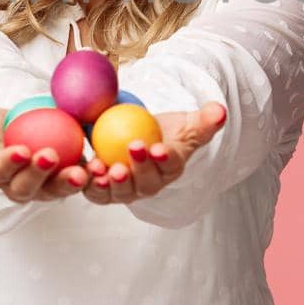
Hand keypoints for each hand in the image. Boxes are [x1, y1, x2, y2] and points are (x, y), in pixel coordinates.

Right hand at [0, 92, 87, 202]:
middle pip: (25, 188)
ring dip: (67, 183)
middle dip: (37, 174)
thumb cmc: (5, 125)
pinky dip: (88, 179)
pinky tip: (99, 169)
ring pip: (54, 191)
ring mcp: (42, 191)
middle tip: (51, 155)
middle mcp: (16, 187)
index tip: (23, 150)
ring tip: (81, 172)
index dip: (8, 163)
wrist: (28, 132)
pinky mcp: (64, 188)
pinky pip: (75, 185)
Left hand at [82, 102, 226, 206]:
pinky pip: (96, 191)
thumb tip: (220, 111)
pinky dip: (88, 184)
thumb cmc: (167, 132)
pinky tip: (83, 169)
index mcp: (171, 169)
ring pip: (119, 193)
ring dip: (111, 183)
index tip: (159, 148)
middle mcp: (150, 185)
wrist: (141, 138)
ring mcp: (127, 191)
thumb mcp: (187, 123)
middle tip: (132, 150)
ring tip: (101, 167)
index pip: (170, 166)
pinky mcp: (105, 190)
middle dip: (139, 170)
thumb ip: (205, 119)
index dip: (165, 159)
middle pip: (145, 183)